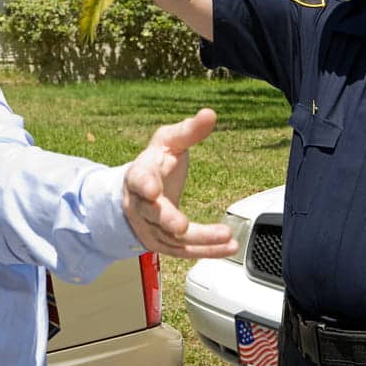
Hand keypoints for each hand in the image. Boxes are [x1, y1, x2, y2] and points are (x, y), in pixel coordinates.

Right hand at [123, 108, 237, 258]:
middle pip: (152, 214)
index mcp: (139, 175)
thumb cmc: (155, 164)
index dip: (144, 185)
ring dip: (200, 239)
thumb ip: (188, 131)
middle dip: (167, 220)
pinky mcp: (163, 243)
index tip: (152, 190)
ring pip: (172, 238)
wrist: (137, 193)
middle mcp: (140, 205)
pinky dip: (207, 251)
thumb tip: (210, 114)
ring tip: (225, 236)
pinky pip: (184, 251)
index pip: (138, 179)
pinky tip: (228, 247)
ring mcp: (150, 227)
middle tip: (181, 226)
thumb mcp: (168, 142)